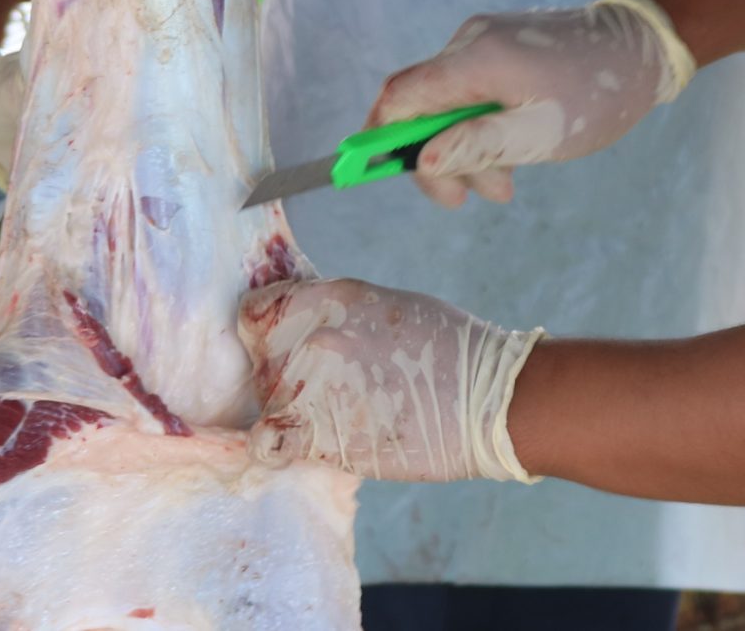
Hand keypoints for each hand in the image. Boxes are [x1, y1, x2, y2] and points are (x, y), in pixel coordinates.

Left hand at [240, 278, 541, 483]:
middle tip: (321, 384)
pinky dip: (275, 445)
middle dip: (282, 369)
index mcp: (330, 297)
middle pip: (259, 356)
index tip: (284, 344)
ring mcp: (311, 386)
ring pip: (265, 398)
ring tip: (332, 414)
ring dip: (287, 407)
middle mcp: (312, 336)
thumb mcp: (386, 306)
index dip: (268, 329)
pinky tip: (297, 444)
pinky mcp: (320, 435)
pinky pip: (267, 442)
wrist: (488, 402)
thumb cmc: (450, 349)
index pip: (257, 310)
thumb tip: (305, 329)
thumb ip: (337, 314)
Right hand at [366, 0, 696, 207]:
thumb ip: (478, 145)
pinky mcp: (498, 47)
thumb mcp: (541, 135)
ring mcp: (483, 41)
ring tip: (507, 183)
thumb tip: (422, 161)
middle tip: (472, 198)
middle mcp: (469, 42)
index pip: (399, 97)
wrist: (642, 47)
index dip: (377, 137)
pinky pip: (467, 91)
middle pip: (417, 105)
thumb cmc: (597, 94)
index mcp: (475, 60)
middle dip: (437, 158)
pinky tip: (512, 153)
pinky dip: (479, 127)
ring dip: (464, 149)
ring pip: (444, 104)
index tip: (370, 175)